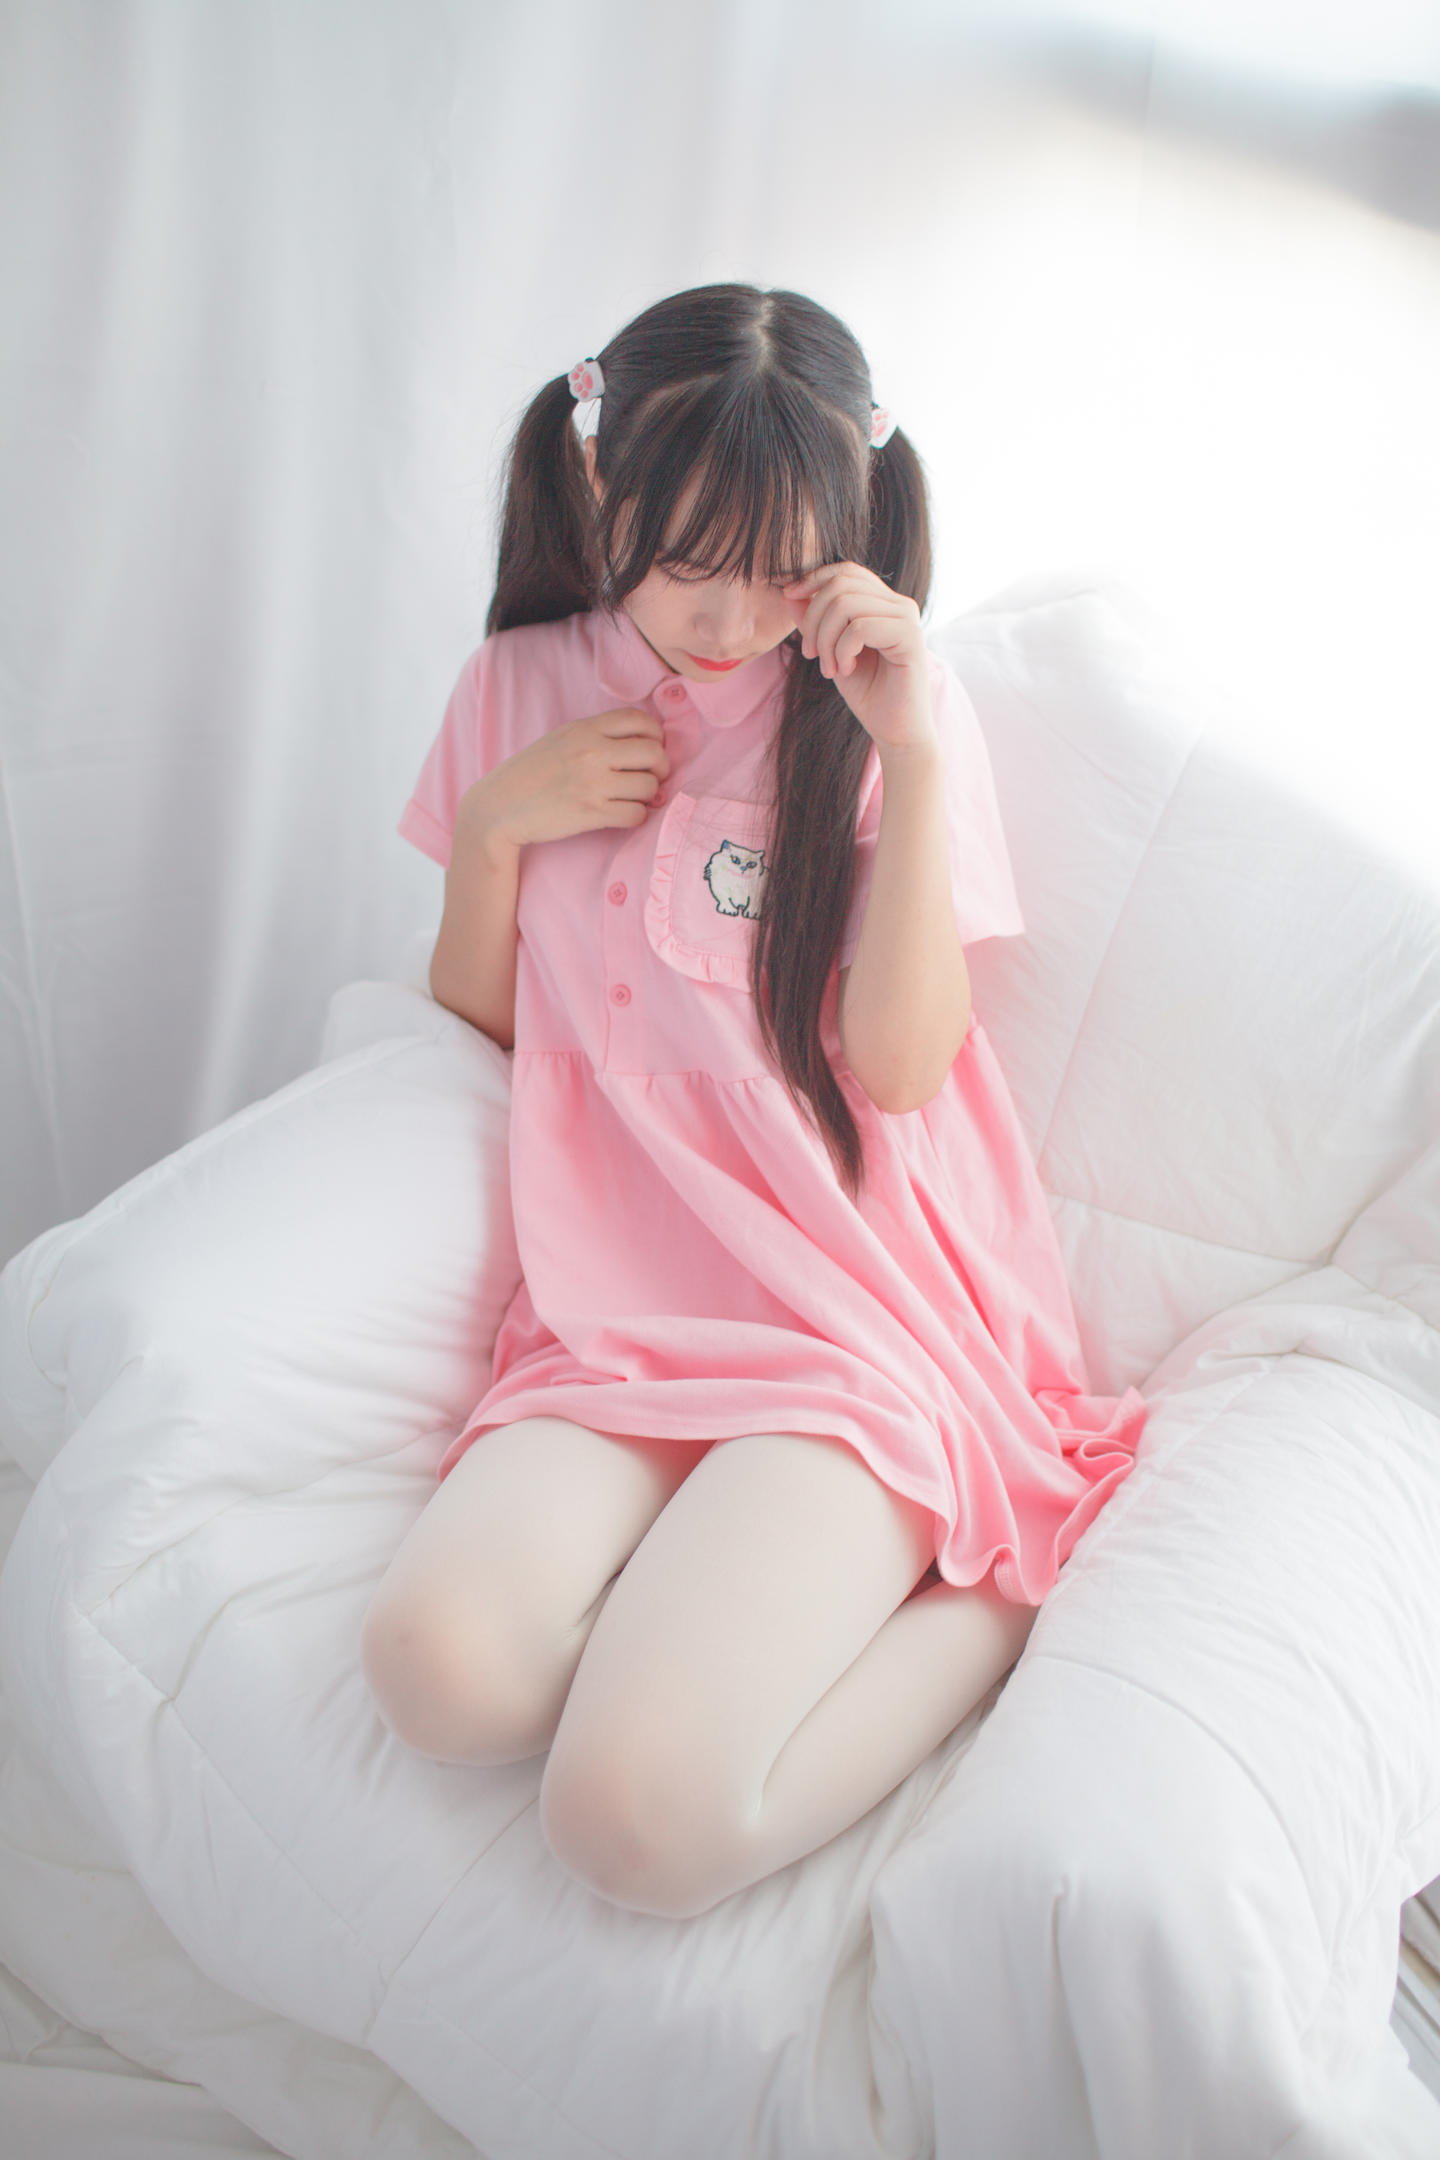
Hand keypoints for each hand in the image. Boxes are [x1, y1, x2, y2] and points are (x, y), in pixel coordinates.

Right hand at [457, 708, 670, 848]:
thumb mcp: (561, 739)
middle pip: (654, 752)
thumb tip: (641, 743)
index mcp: (584, 728)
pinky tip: (622, 814)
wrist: (499, 807)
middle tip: (650, 777)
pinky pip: (637, 814)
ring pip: (650, 786)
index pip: (640, 720)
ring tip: (632, 798)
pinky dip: (636, 817)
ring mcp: (593, 782)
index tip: (649, 749)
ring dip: (648, 796)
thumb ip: (596, 735)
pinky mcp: (592, 813)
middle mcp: (591, 751)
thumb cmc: (530, 774)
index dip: (655, 736)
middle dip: (660, 768)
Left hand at [784, 563, 934, 750]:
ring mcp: (907, 618)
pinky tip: (845, 670)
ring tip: (828, 669)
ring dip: (826, 640)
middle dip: (814, 618)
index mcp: (883, 603)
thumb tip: (788, 591)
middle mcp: (899, 604)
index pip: (846, 571)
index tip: (789, 598)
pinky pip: (859, 627)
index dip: (813, 579)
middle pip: (841, 584)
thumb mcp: (831, 652)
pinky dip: (841, 651)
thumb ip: (814, 622)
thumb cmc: (868, 693)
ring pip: (846, 605)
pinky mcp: (911, 637)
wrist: (896, 732)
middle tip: (810, 654)